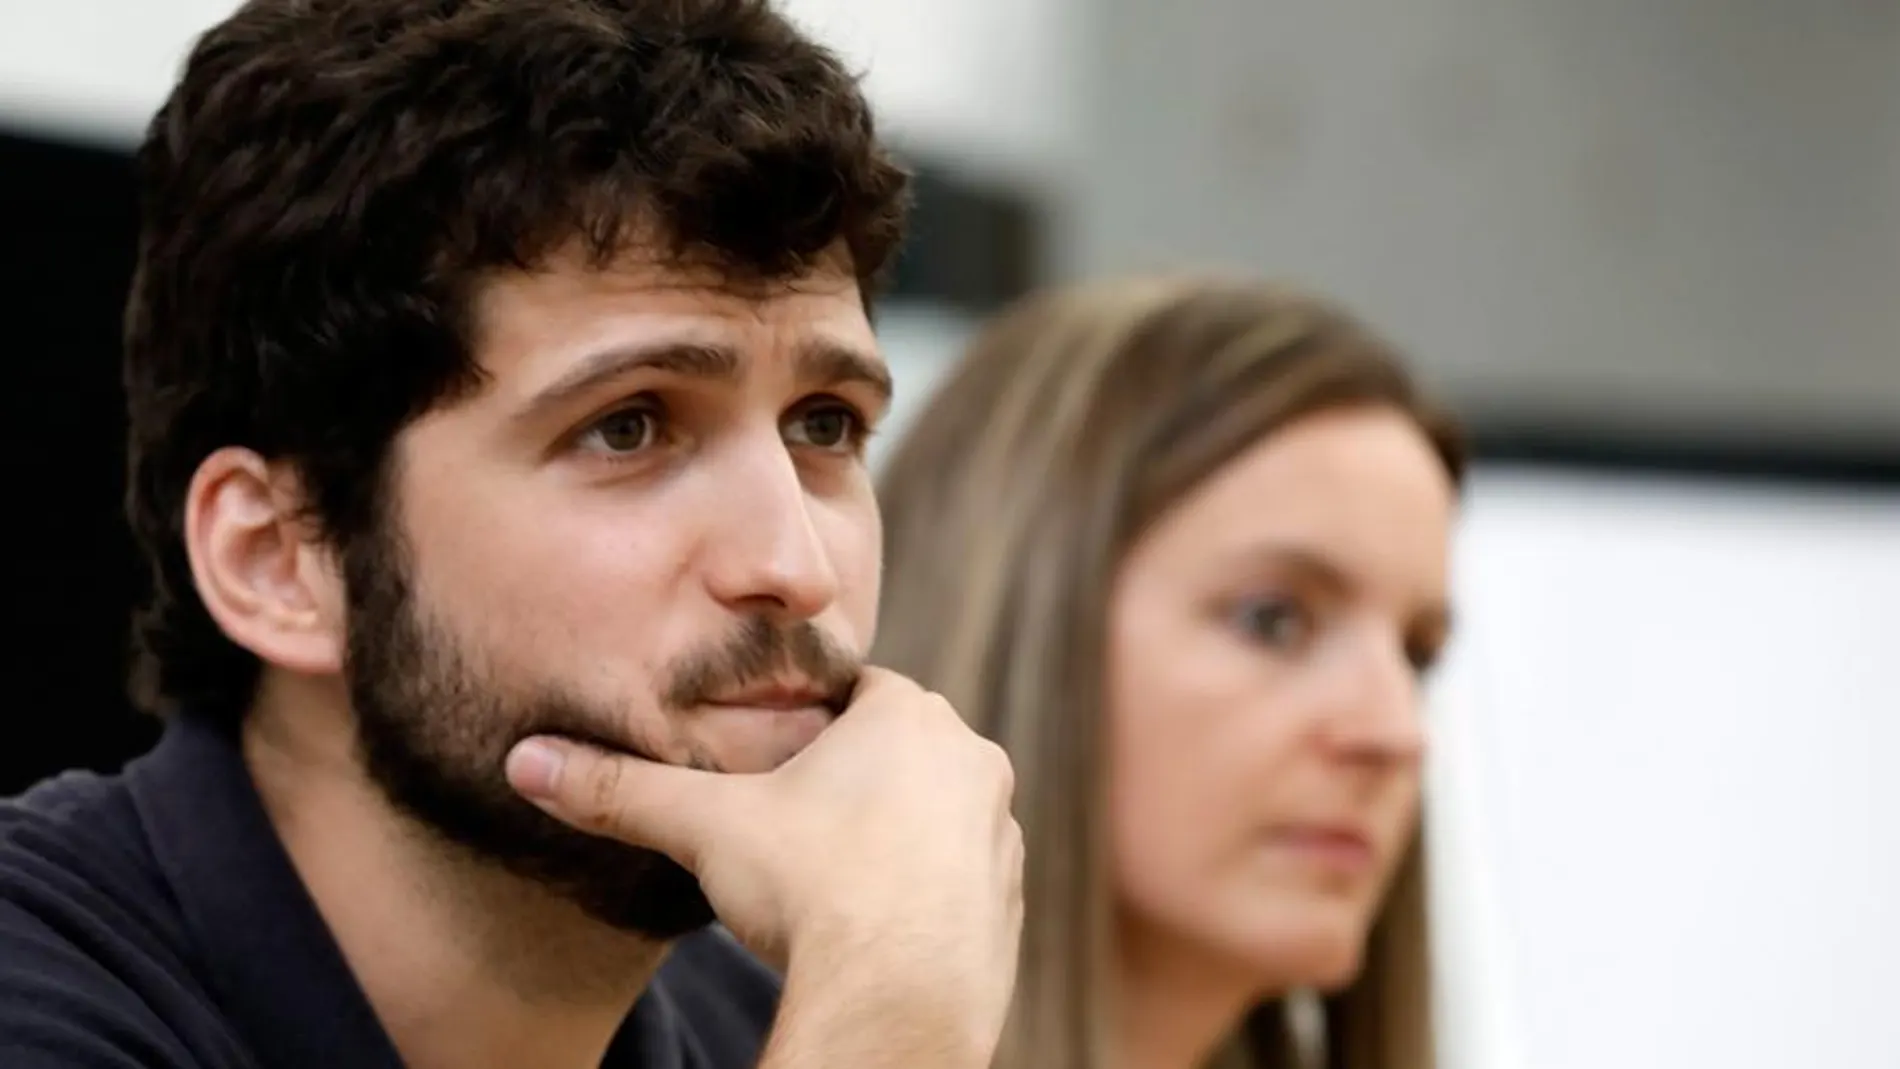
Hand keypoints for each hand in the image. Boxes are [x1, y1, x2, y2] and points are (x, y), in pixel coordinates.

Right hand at [505, 667, 1023, 1053]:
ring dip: (891, 833)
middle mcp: (970, 756)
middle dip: (847, 781)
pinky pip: (960, 874)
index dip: (804, 730)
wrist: (894, 998)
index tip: (771, 773)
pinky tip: (874, 923)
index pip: (849, 695)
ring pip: (932, 811)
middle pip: (894, 751)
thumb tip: (526, 762)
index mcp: (906, 713)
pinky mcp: (1010, 894)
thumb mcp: (705, 827)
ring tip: (830, 881)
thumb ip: (620, 788)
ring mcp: (999, 828)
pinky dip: (922, 890)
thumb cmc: (810, 891)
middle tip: (791, 832)